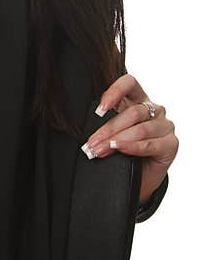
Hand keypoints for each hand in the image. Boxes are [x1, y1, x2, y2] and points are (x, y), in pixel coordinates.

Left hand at [81, 74, 177, 205]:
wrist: (140, 176)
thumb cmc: (124, 150)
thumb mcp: (112, 132)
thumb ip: (106, 123)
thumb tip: (88, 129)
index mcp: (137, 99)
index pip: (129, 83)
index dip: (115, 91)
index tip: (99, 109)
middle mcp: (154, 110)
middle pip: (132, 112)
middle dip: (108, 129)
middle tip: (92, 143)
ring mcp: (165, 126)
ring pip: (140, 129)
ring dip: (117, 140)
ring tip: (100, 150)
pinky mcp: (171, 144)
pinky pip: (150, 144)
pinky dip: (132, 147)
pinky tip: (120, 148)